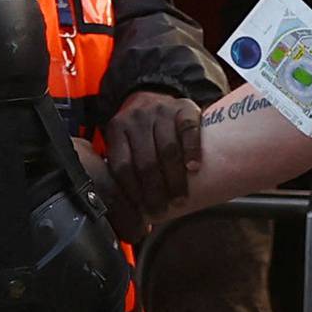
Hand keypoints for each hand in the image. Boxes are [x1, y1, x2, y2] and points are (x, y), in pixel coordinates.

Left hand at [104, 90, 203, 223]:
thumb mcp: (124, 142)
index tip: (142, 210)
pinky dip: (192, 150)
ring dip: (175, 178)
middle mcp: (137, 118)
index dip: (132, 191)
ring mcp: (161, 110)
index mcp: (117, 129)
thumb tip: (131, 215)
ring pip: (167, 149)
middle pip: (146, 161)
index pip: (122, 166)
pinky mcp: (183, 107)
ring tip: (180, 198)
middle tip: (162, 210)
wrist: (155, 96)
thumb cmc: (140, 132)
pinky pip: (188, 130)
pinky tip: (194, 168)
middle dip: (154, 191)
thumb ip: (125, 168)